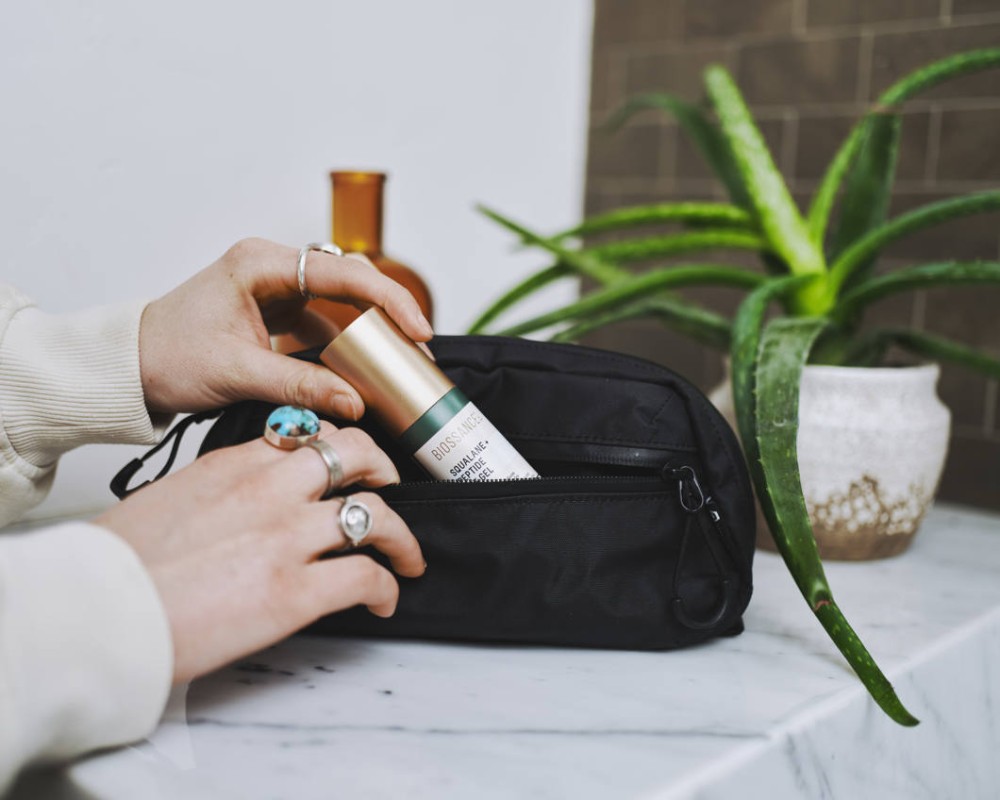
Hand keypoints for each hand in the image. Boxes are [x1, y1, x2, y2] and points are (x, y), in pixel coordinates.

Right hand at [94, 422, 424, 683]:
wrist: (100, 610)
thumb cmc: (124, 564)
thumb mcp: (175, 499)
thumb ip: (222, 490)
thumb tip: (247, 504)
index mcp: (236, 464)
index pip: (308, 434)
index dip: (339, 446)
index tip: (350, 462)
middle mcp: (270, 490)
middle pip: (355, 455)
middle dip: (385, 471)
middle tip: (391, 490)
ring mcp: (287, 537)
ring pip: (376, 514)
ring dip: (402, 538)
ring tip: (406, 556)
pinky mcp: (295, 591)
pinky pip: (366, 577)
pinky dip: (386, 588)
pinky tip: (383, 600)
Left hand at [138, 238, 433, 419]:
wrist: (129, 368)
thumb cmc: (167, 357)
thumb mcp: (237, 374)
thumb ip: (300, 386)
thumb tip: (355, 403)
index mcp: (259, 265)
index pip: (342, 274)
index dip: (388, 300)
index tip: (418, 329)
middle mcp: (271, 268)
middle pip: (349, 281)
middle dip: (389, 312)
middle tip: (419, 347)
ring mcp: (274, 289)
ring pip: (341, 301)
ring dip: (371, 329)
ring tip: (402, 360)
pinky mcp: (275, 312)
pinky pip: (324, 322)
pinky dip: (347, 344)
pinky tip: (364, 369)